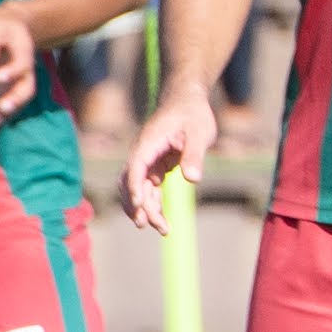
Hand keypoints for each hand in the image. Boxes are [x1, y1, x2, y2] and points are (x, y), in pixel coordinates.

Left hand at [0, 3, 42, 121]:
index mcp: (23, 53)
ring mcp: (16, 83)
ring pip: (17, 103)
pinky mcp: (7, 90)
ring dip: (3, 115)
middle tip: (2, 108)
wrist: (11, 26)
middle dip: (14, 101)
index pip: (21, 64)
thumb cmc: (0, 25)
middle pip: (26, 89)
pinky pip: (5, 107)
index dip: (11, 72)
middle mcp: (24, 72)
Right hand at [119, 87, 214, 229]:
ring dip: (147, 209)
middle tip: (150, 225)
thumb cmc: (193, 114)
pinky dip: (154, 203)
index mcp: (148, 143)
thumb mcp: (199, 132)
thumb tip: (192, 179)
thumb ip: (194, 155)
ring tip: (163, 229)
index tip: (139, 206)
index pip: (135, 168)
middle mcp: (143, 153)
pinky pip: (150, 188)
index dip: (134, 188)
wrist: (188, 101)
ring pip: (139, 189)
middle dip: (138, 205)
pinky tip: (163, 220)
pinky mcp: (156, 166)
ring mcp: (148, 161)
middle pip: (132, 183)